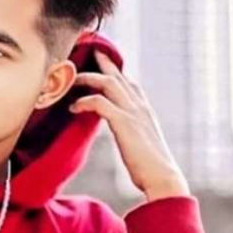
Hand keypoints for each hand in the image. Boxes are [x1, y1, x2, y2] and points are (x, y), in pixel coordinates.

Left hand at [70, 50, 190, 200]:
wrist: (162, 178)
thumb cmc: (149, 168)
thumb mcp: (139, 143)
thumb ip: (130, 131)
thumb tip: (120, 129)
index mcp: (144, 110)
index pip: (128, 82)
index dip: (112, 71)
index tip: (97, 63)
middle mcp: (140, 106)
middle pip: (117, 75)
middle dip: (99, 62)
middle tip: (82, 54)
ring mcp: (134, 112)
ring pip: (108, 83)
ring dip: (86, 79)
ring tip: (70, 81)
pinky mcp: (125, 123)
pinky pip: (100, 103)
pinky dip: (84, 102)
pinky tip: (73, 108)